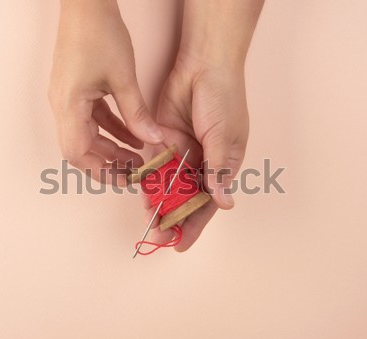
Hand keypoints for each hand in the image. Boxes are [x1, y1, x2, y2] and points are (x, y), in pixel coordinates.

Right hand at [48, 0, 163, 185]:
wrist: (86, 4)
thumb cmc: (99, 34)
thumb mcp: (123, 78)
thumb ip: (137, 113)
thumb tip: (154, 139)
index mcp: (68, 106)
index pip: (77, 154)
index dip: (100, 171)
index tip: (123, 178)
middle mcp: (63, 106)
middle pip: (81, 149)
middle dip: (108, 163)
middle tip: (134, 170)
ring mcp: (68, 99)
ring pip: (88, 135)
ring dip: (112, 147)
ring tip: (138, 155)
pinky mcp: (77, 91)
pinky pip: (93, 119)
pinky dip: (113, 129)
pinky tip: (134, 134)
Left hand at [145, 55, 248, 250]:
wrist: (204, 65)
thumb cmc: (224, 100)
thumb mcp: (224, 138)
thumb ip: (218, 170)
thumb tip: (225, 204)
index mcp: (222, 165)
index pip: (208, 203)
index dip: (195, 225)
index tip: (180, 244)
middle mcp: (202, 163)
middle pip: (186, 198)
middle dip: (173, 217)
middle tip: (158, 234)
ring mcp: (182, 152)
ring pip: (168, 185)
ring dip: (159, 202)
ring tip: (148, 220)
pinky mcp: (164, 141)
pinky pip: (156, 165)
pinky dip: (149, 180)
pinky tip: (141, 194)